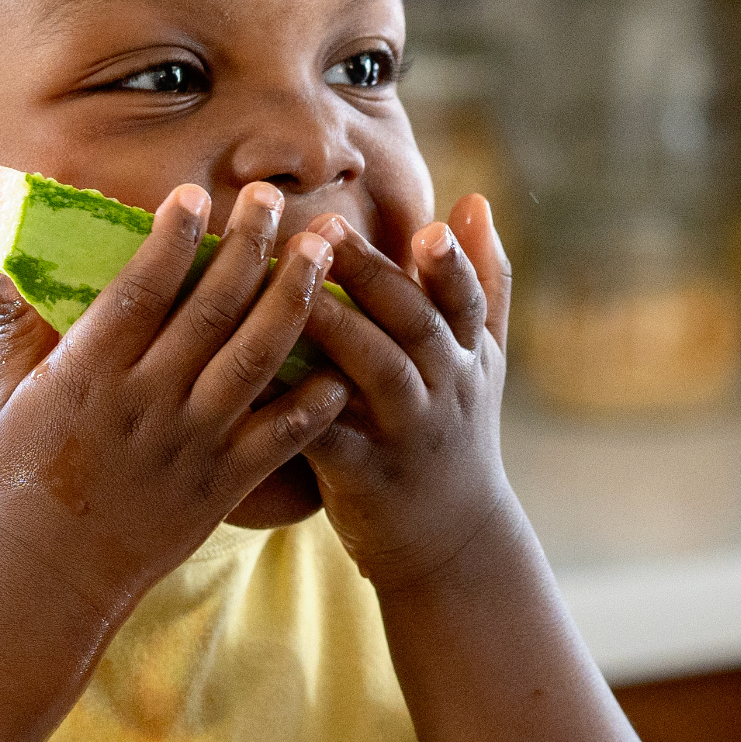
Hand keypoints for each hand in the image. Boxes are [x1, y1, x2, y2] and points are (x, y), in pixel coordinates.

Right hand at [0, 181, 348, 627]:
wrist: (47, 575)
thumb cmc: (18, 475)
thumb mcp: (1, 392)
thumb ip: (14, 316)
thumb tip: (3, 240)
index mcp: (89, 374)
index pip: (140, 291)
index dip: (171, 240)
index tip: (196, 194)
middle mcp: (147, 403)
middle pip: (211, 312)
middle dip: (247, 247)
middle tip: (273, 198)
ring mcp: (192, 444)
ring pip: (256, 360)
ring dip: (294, 301)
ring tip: (321, 251)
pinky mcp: (224, 483)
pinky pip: (282, 438)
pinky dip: (317, 403)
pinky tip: (347, 364)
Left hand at [288, 193, 523, 589]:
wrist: (451, 540)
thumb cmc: (455, 432)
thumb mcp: (484, 360)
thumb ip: (482, 282)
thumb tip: (474, 201)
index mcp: (468, 354)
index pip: (466, 300)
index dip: (452, 266)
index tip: (428, 228)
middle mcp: (446, 387)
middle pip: (414, 324)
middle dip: (374, 276)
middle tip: (328, 228)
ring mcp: (408, 431)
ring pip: (377, 371)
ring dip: (337, 328)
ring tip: (295, 290)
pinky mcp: (366, 473)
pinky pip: (326, 430)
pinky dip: (296, 401)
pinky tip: (256, 372)